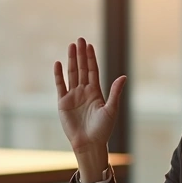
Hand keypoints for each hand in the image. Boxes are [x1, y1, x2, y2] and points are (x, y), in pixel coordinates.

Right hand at [53, 37, 125, 154]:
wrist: (88, 143)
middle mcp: (84, 91)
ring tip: (70, 46)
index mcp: (96, 92)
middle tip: (79, 39)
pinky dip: (58, 75)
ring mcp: (73, 96)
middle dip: (81, 54)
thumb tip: (124, 76)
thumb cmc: (102, 129)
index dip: (91, 58)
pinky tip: (58, 64)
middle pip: (82, 68)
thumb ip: (115, 92)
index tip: (89, 45)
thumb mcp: (111, 109)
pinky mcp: (63, 102)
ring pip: (72, 74)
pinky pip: (60, 85)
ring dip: (71, 60)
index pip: (93, 70)